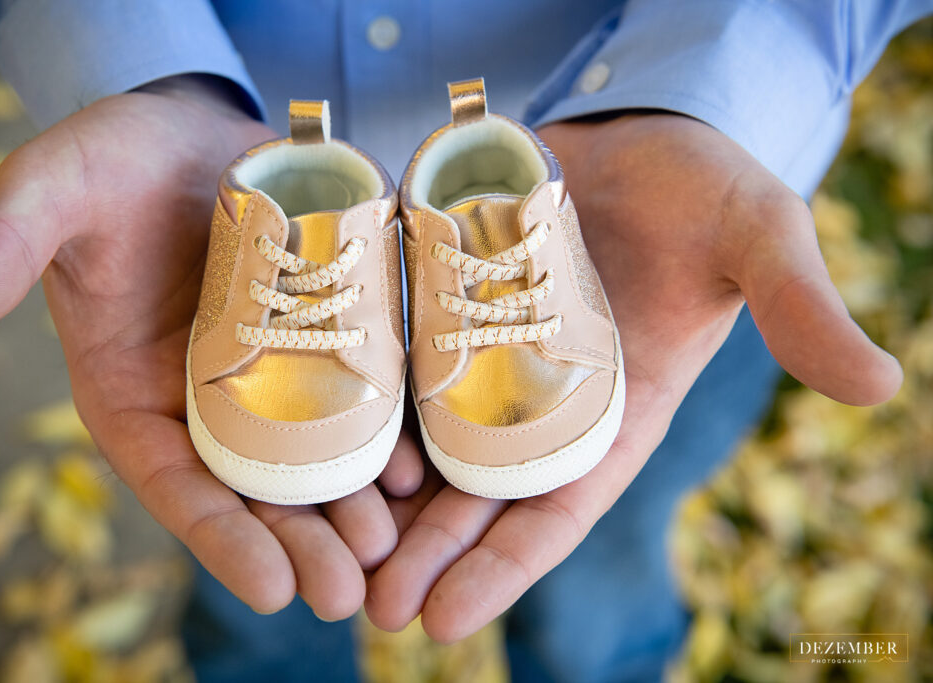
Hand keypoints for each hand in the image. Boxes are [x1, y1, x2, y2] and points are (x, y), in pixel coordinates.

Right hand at [0, 76, 421, 620]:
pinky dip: (387, 433)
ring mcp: (273, 371)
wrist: (191, 126)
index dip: (220, 540)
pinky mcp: (324, 334)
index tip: (271, 591)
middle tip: (350, 593)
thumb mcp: (53, 189)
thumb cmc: (113, 159)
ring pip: (315, 456)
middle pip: (258, 487)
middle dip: (302, 543)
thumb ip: (2, 245)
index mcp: (135, 393)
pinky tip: (420, 467)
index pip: (176, 484)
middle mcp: (208, 397)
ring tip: (396, 548)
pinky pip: (358, 395)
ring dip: (353, 506)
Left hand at [365, 113, 902, 640]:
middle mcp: (534, 393)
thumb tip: (880, 386)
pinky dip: (356, 387)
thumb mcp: (755, 239)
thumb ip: (798, 309)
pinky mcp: (440, 292)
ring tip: (325, 536)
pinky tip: (306, 420)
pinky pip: (392, 349)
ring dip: (373, 487)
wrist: (640, 128)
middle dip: (422, 550)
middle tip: (366, 604)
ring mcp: (480, 345)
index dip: (500, 570)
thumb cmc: (703, 191)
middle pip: (469, 490)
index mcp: (608, 413)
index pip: (550, 511)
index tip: (444, 622)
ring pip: (419, 431)